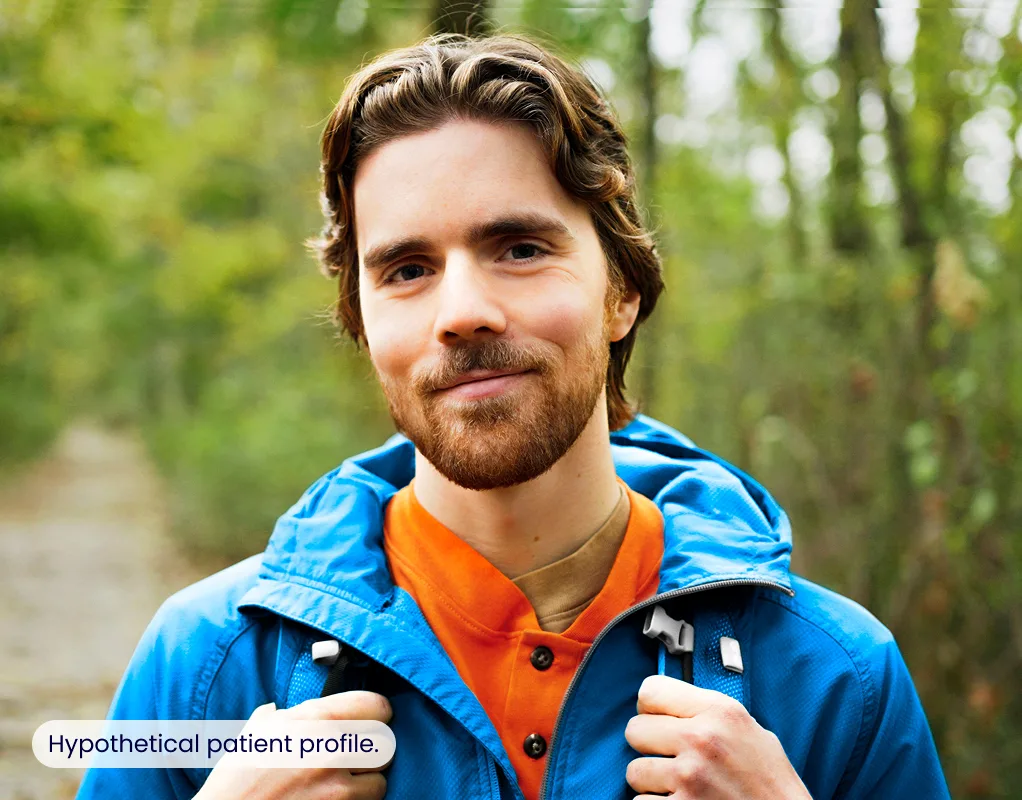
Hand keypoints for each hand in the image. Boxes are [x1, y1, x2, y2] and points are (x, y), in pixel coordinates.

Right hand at [195, 692, 391, 799]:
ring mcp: (335, 785)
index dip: (377, 712)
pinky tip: (339, 799)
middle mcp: (330, 749)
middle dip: (374, 749)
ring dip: (368, 781)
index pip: (375, 705)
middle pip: (385, 742)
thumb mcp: (257, 732)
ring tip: (347, 780)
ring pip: (380, 778)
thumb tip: (277, 709)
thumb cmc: (236, 777)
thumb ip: (280, 715)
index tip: (374, 718)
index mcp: (312, 719)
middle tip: (360, 754)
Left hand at [625, 675, 811, 798]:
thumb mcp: (749, 731)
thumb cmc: (771, 784)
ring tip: (681, 787)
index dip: (650, 709)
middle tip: (670, 759)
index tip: (659, 721)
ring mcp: (690, 777)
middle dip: (649, 747)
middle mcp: (702, 739)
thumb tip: (669, 703)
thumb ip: (708, 712)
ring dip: (652, 782)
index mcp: (720, 711)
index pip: (651, 690)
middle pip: (635, 730)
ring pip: (634, 771)